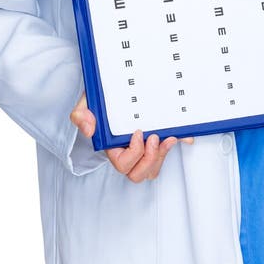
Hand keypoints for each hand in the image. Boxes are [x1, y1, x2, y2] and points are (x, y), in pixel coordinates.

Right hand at [70, 92, 193, 182]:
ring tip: (169, 138)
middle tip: (154, 137)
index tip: (137, 132)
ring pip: (152, 169)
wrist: (109, 90)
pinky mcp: (154, 141)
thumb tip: (89, 129)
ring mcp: (142, 148)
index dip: (134, 153)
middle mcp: (127, 152)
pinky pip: (166, 152)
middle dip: (150, 159)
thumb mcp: (85, 104)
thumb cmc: (99, 101)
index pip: (123, 164)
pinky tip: (183, 136)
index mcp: (112, 147)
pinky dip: (176, 145)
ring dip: (162, 156)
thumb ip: (81, 115)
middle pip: (138, 174)